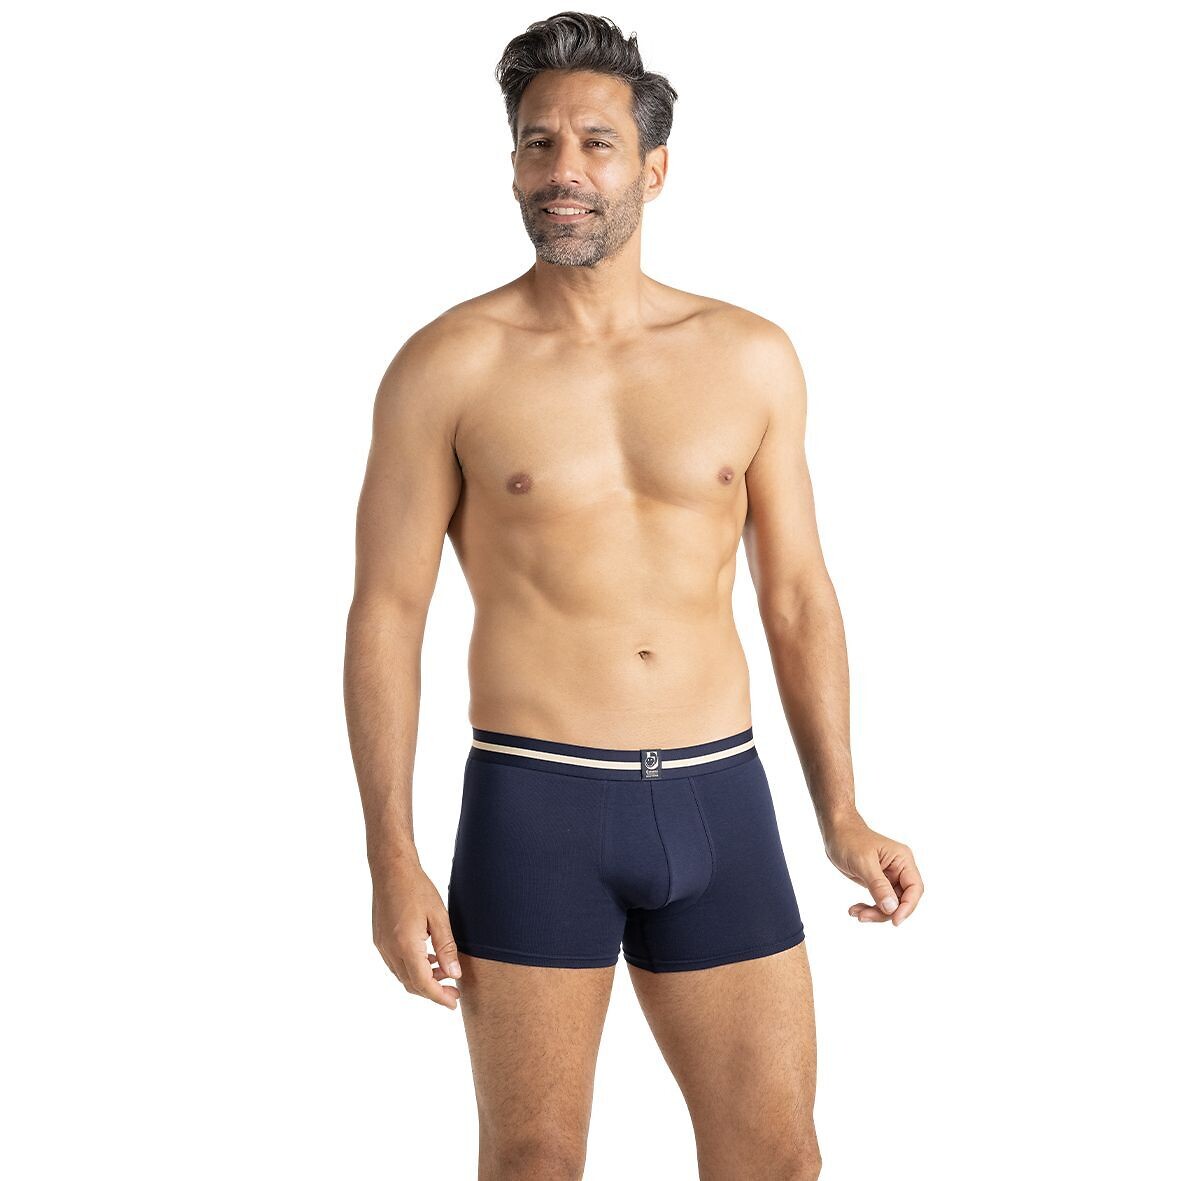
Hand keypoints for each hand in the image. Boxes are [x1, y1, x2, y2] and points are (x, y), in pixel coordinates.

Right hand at [371, 863, 463, 1008]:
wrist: (391, 869)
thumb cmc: (417, 888)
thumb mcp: (439, 916)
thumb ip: (446, 947)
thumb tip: (454, 974)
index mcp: (406, 945)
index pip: (423, 983)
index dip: (439, 997)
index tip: (453, 1002)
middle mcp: (390, 950)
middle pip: (412, 984)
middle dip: (433, 992)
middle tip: (453, 990)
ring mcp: (382, 946)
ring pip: (403, 976)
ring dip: (422, 979)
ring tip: (444, 971)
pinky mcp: (379, 940)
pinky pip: (396, 964)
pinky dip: (412, 968)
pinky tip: (428, 958)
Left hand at [823, 813, 923, 925]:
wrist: (835, 831)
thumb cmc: (849, 839)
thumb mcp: (863, 862)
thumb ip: (878, 885)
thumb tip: (891, 908)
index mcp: (902, 860)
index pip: (914, 888)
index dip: (908, 907)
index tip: (895, 921)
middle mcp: (899, 869)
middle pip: (902, 900)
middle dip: (885, 912)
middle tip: (864, 916)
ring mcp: (889, 877)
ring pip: (890, 904)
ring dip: (875, 912)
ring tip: (856, 913)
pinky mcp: (878, 883)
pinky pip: (880, 901)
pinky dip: (869, 908)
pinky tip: (855, 909)